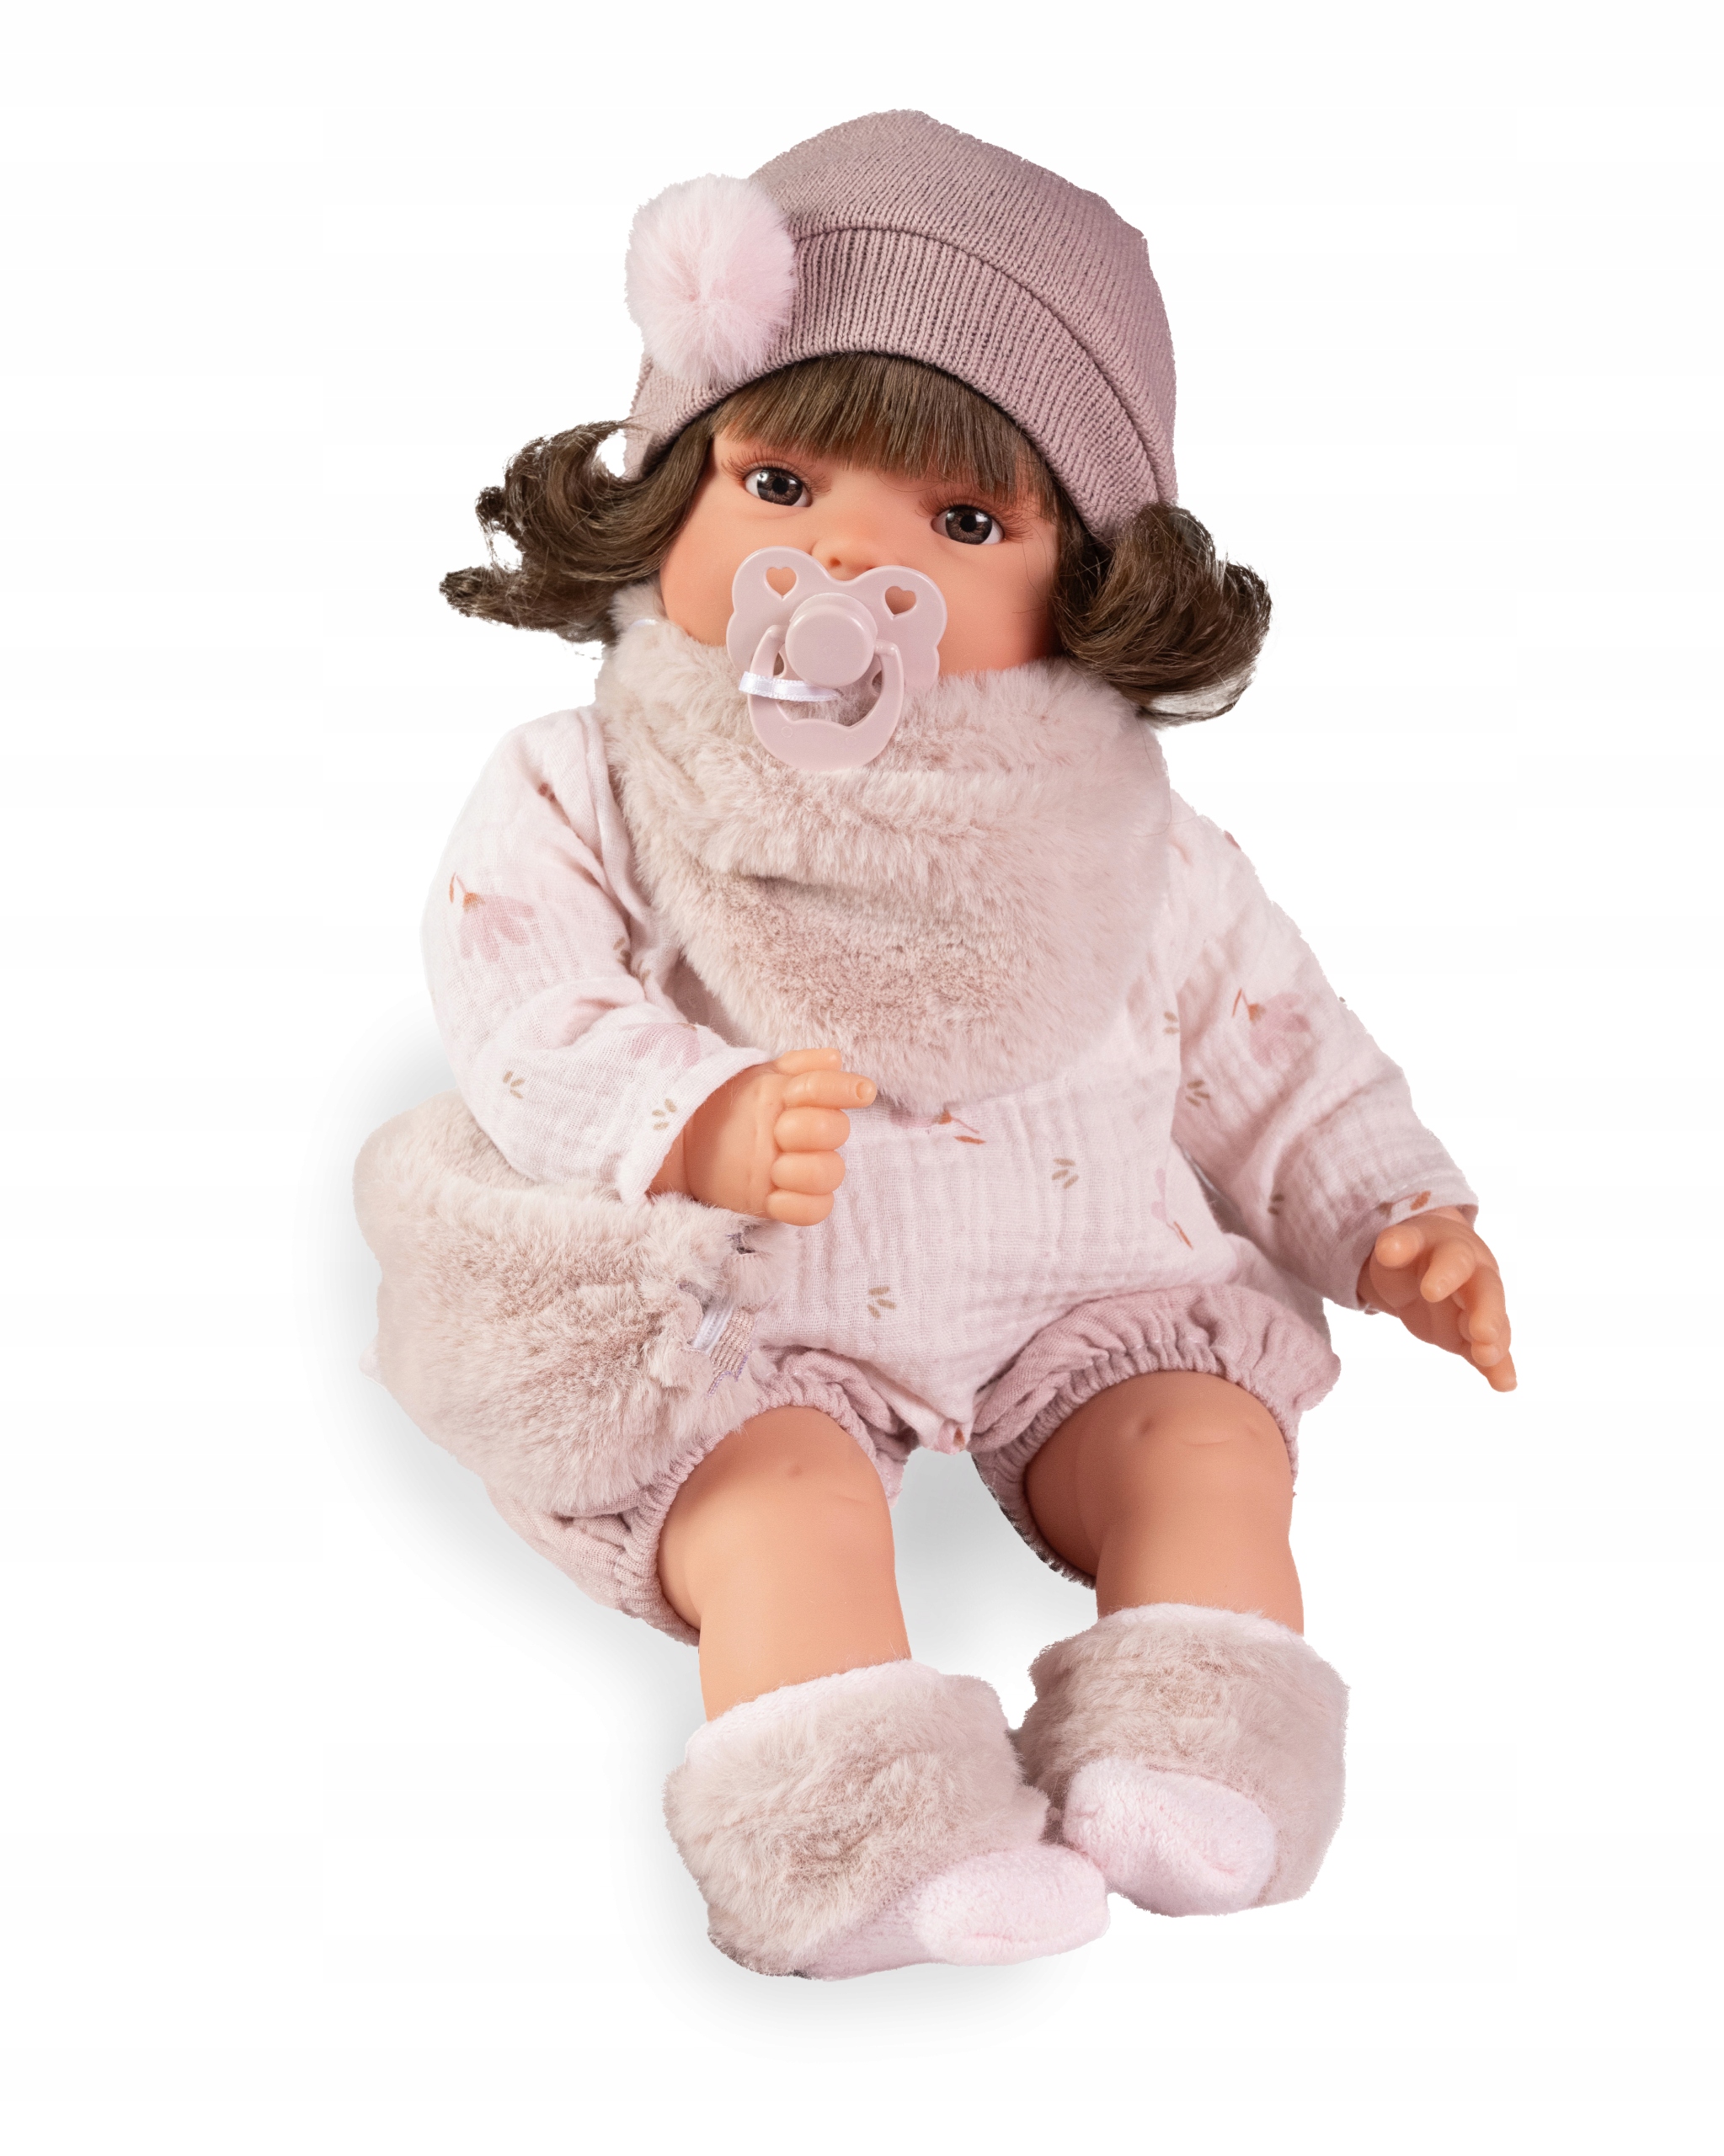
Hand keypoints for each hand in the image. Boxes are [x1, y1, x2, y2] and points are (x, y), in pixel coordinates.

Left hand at [649, 1049, 875, 1224]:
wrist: (685, 1138)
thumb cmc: (724, 1102)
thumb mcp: (750, 1074)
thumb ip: (793, 1065)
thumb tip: (833, 1058)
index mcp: (802, 1098)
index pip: (834, 1090)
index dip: (841, 1089)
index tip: (853, 1092)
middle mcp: (807, 1134)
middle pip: (838, 1131)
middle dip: (813, 1129)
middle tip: (780, 1130)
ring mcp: (798, 1169)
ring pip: (833, 1174)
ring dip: (809, 1171)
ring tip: (775, 1168)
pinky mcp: (784, 1201)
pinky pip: (815, 1210)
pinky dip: (799, 1207)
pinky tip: (773, 1197)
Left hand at [1357, 1206, 1516, 1391]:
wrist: (1423, 1261)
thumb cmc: (1414, 1250)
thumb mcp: (1402, 1242)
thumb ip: (1397, 1244)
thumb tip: (1388, 1250)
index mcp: (1456, 1250)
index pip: (1454, 1259)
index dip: (1445, 1274)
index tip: (1430, 1291)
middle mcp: (1476, 1278)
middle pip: (1487, 1293)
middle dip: (1487, 1312)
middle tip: (1483, 1333)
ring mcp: (1478, 1308)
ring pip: (1494, 1325)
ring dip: (1495, 1343)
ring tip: (1489, 1357)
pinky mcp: (1472, 1336)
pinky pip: (1488, 1352)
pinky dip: (1497, 1368)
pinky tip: (1504, 1384)